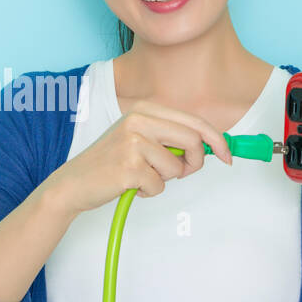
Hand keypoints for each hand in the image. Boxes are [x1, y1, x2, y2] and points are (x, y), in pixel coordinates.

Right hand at [46, 99, 233, 214]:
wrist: (73, 183)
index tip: (228, 156)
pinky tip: (130, 186)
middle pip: (192, 141)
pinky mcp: (129, 167)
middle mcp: (138, 120)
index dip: (216, 140)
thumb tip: (209, 147)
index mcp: (144, 109)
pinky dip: (149, 192)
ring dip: (165, 180)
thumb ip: (170, 138)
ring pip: (177, 168)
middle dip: (194, 163)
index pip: (194, 121)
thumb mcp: (139, 140)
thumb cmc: (110, 164)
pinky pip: (159, 186)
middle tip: (182, 173)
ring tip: (142, 177)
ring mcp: (133, 143)